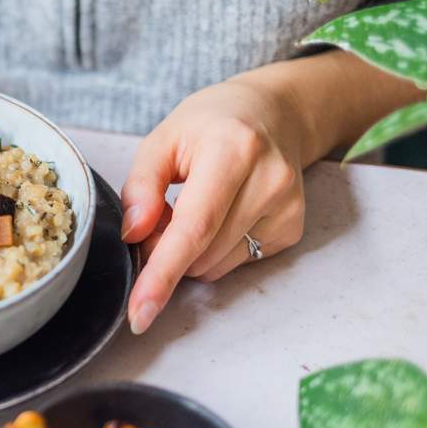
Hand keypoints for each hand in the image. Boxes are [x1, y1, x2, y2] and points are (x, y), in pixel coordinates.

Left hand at [120, 74, 309, 333]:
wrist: (274, 114)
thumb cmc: (211, 124)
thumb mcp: (163, 139)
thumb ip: (141, 186)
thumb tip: (134, 235)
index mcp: (232, 151)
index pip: (194, 227)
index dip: (162, 274)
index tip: (140, 313)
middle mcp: (269, 182)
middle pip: (200, 253)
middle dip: (165, 250)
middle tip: (159, 215)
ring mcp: (287, 209)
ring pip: (215, 266)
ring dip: (190, 252)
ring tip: (193, 207)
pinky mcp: (293, 230)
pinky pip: (235, 263)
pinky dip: (213, 250)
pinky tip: (221, 215)